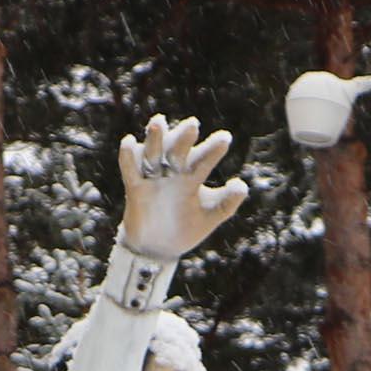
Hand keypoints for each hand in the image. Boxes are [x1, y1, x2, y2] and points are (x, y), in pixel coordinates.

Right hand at [117, 114, 246, 258]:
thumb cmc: (186, 227)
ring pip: (154, 155)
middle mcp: (172, 173)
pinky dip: (128, 157)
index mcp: (191, 176)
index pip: (203, 160)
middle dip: (184, 139)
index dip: (212, 150)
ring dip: (156, 139)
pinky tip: (129, 142)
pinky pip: (131, 171)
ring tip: (159, 122)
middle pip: (178, 152)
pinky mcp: (135, 189)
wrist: (159, 249)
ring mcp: (153, 179)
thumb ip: (227, 202)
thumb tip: (242, 184)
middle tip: (193, 124)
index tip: (225, 138)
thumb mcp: (212, 216)